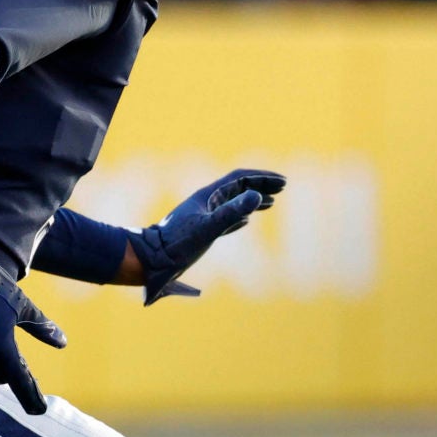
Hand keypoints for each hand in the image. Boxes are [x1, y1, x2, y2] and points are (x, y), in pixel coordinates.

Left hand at [132, 169, 284, 304]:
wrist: (154, 259)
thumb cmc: (178, 243)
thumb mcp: (209, 227)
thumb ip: (232, 212)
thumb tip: (257, 196)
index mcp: (209, 195)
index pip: (241, 178)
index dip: (262, 178)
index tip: (282, 182)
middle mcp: (208, 202)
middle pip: (239, 187)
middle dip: (261, 186)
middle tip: (282, 188)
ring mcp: (205, 215)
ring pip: (234, 202)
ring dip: (253, 200)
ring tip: (271, 203)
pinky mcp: (202, 230)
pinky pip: (226, 219)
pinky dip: (240, 217)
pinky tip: (248, 222)